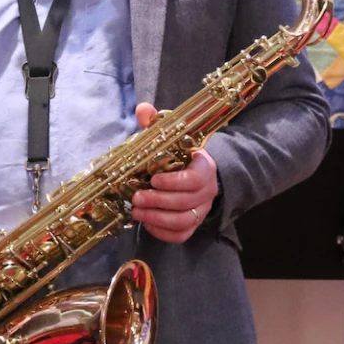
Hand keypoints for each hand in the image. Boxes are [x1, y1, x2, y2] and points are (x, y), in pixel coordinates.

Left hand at [129, 102, 217, 243]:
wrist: (194, 174)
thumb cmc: (178, 156)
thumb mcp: (169, 138)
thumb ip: (156, 124)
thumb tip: (142, 108)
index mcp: (204, 168)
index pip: (195, 179)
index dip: (174, 182)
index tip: (153, 179)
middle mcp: (207, 191)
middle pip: (186, 202)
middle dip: (158, 201)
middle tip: (136, 198)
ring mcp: (201, 210)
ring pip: (183, 221)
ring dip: (157, 218)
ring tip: (137, 212)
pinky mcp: (193, 225)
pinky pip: (181, 235)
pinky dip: (163, 233)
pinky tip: (147, 224)